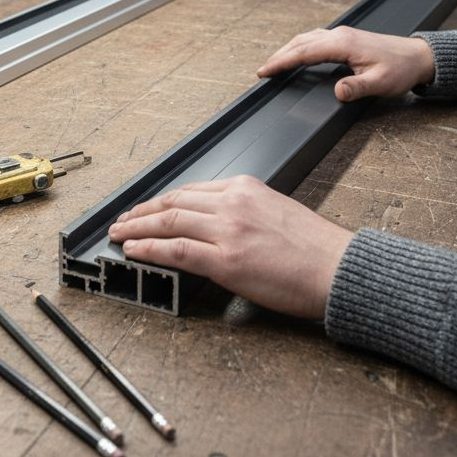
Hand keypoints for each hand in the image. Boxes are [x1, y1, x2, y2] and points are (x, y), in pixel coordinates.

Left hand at [108, 175, 353, 319]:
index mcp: (245, 188)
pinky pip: (176, 250)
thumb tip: (214, 225)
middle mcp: (233, 203)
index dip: (161, 201)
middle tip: (122, 221)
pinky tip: (134, 251)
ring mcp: (228, 230)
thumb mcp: (276, 211)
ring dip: (137, 229)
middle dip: (141, 212)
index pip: (191, 190)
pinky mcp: (226, 260)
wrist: (338, 269)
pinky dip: (149, 249)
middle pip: (173, 202)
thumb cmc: (315, 249)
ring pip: (168, 222)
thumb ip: (243, 211)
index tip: (147, 209)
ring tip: (119, 236)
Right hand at [257, 26, 435, 101]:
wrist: (418, 57)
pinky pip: (315, 39)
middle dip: (279, 56)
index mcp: (343, 44)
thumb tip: (337, 91)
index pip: (304, 52)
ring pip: (307, 39)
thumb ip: (357, 88)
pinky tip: (299, 53)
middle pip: (300, 43)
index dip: (282, 62)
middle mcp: (340, 35)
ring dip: (288, 50)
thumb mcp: (380, 82)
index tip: (264, 71)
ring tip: (275, 63)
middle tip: (262, 70)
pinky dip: (301, 47)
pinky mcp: (346, 39)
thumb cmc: (401, 68)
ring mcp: (342, 35)